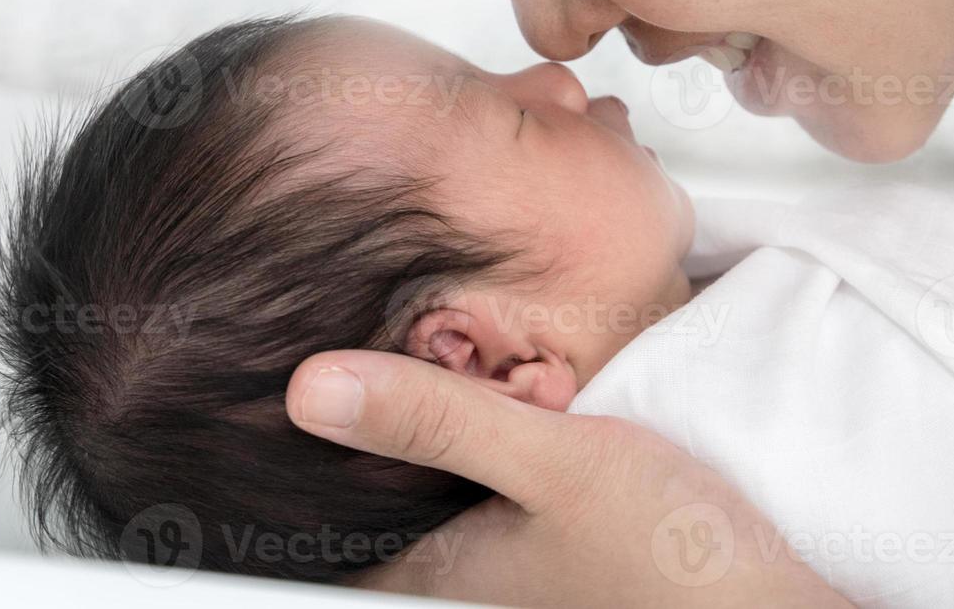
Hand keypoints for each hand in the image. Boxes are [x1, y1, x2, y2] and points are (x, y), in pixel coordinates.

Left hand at [285, 350, 847, 606]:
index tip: (275, 408)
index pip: (326, 533)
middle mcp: (467, 587)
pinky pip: (491, 498)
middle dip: (365, 444)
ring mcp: (516, 578)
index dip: (296, 471)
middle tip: (341, 366)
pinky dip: (482, 452)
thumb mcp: (553, 462)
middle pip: (381, 510)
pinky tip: (501, 408)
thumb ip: (439, 419)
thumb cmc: (677, 562)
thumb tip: (315, 387)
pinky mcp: (562, 558)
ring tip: (413, 370)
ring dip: (429, 440)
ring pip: (437, 501)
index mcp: (440, 574)